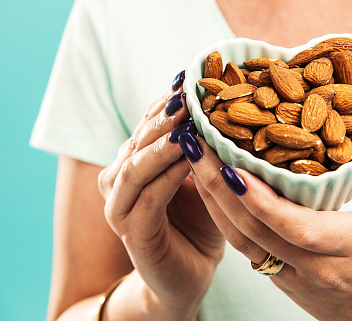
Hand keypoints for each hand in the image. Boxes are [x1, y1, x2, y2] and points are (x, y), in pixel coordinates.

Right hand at [98, 72, 224, 319]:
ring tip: (185, 118)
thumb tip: (229, 106)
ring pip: (136, 165)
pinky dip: (165, 176)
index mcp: (137, 162)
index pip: (150, 124)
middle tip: (189, 89)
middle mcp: (121, 179)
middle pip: (139, 139)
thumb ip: (204, 150)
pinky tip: (186, 158)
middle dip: (165, 114)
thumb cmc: (200, 224)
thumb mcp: (204, 180)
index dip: (169, 100)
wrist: (187, 276)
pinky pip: (148, 198)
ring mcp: (121, 207)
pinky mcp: (132, 233)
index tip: (192, 75)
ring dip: (160, 142)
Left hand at [180, 119, 351, 319]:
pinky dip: (225, 219)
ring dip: (213, 202)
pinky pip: (246, 250)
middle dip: (218, 188)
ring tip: (193, 161)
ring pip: (241, 242)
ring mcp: (293, 278)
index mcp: (349, 247)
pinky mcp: (282, 281)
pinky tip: (211, 191)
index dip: (259, 199)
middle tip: (194, 146)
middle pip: (255, 230)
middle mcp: (313, 266)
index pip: (293, 226)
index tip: (231, 166)